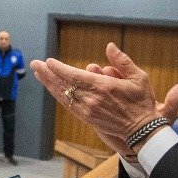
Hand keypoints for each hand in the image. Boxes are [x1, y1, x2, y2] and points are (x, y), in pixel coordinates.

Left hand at [31, 44, 177, 157]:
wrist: (142, 130)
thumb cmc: (142, 102)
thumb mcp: (138, 77)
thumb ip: (122, 61)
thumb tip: (109, 46)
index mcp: (103, 88)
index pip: (75, 76)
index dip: (59, 69)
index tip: (48, 61)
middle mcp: (92, 100)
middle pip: (64, 85)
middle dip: (48, 74)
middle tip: (35, 64)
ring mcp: (88, 111)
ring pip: (63, 96)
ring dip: (49, 84)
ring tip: (38, 74)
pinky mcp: (88, 118)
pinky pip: (69, 106)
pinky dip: (58, 96)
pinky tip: (52, 89)